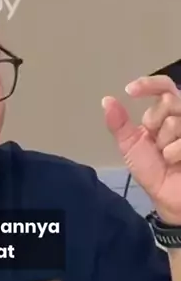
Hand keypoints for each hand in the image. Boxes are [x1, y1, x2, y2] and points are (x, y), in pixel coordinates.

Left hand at [103, 74, 180, 224]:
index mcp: (166, 114)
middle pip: (168, 101)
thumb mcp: (131, 145)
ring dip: (164, 145)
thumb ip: (119, 123)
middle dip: (155, 125)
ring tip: (168, 158)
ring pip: (174, 122)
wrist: (167, 197)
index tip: (130, 90)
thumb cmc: (152, 171)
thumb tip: (106, 99)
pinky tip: (176, 164)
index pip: (163, 87)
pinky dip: (173, 155)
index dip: (149, 84)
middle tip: (156, 145)